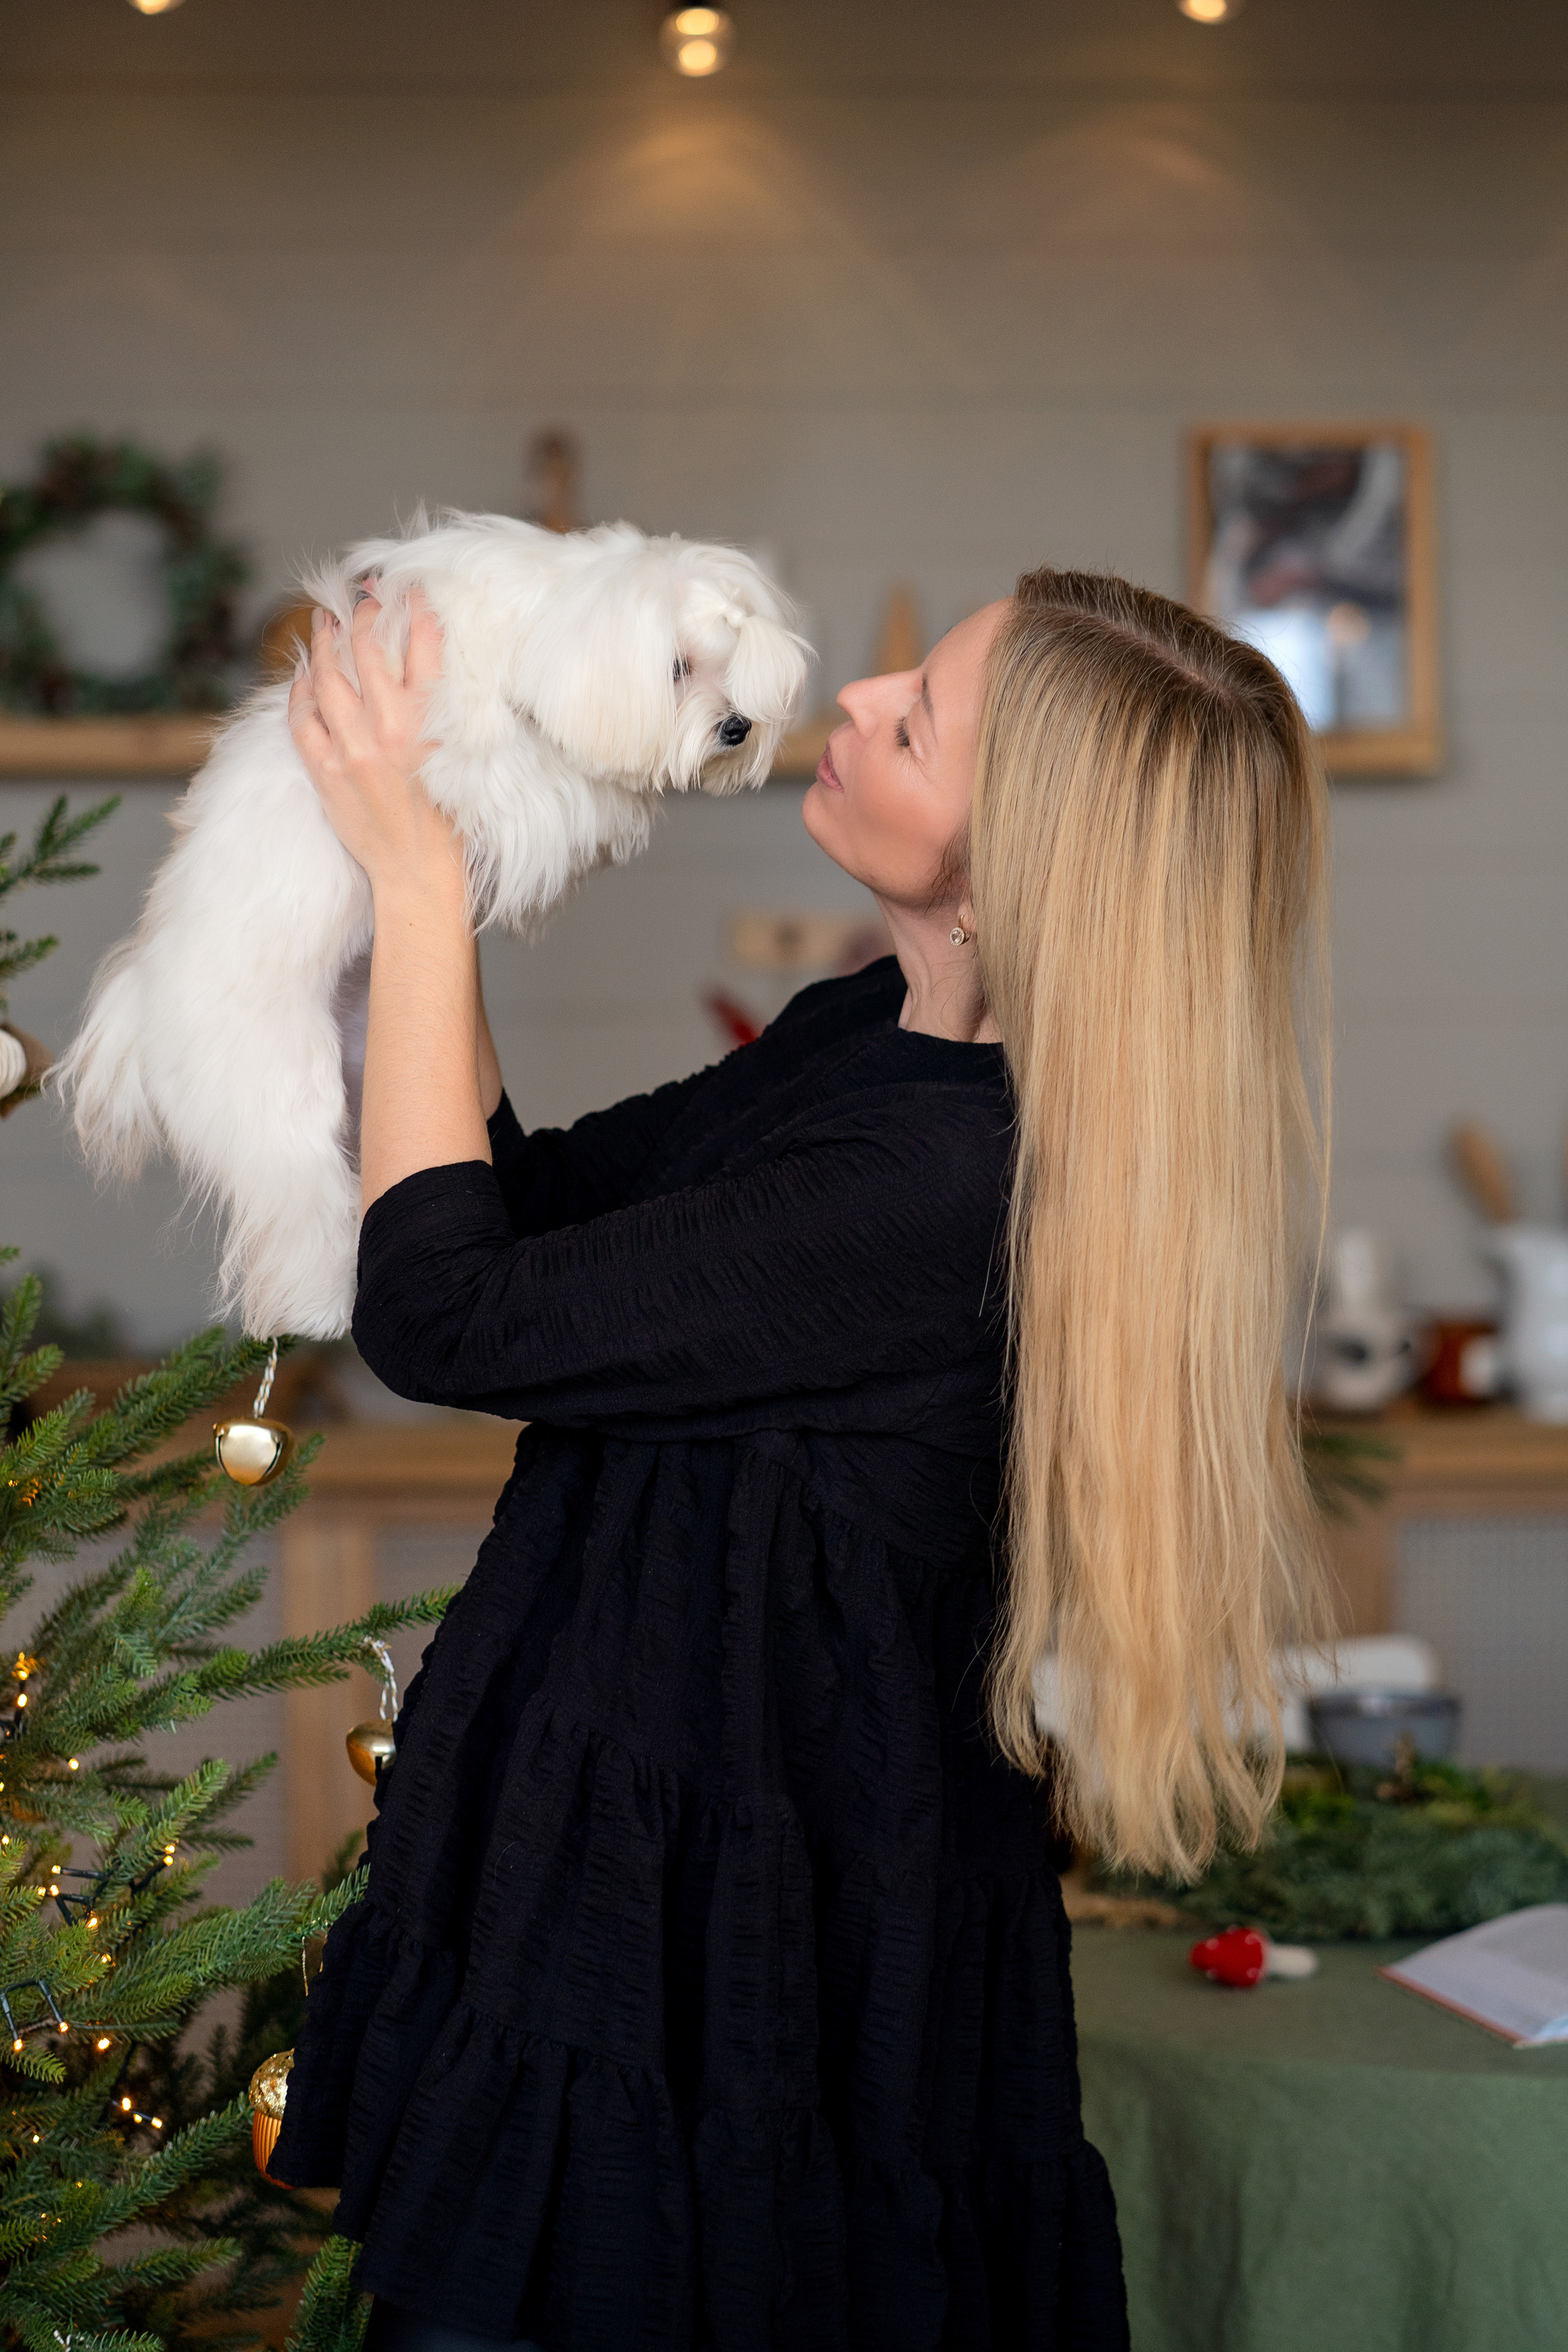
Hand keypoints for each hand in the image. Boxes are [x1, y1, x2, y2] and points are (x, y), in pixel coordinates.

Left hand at [288, 586, 462, 906]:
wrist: (417, 873)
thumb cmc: (448, 822)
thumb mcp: (459, 760)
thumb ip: (440, 714)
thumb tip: (424, 669)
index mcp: (431, 727)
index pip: (423, 650)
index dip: (415, 611)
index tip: (410, 590)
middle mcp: (389, 732)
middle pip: (368, 652)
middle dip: (364, 617)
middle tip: (362, 599)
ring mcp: (351, 751)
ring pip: (328, 678)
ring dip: (325, 643)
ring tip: (324, 623)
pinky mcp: (326, 772)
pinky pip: (302, 718)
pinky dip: (300, 691)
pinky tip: (303, 675)